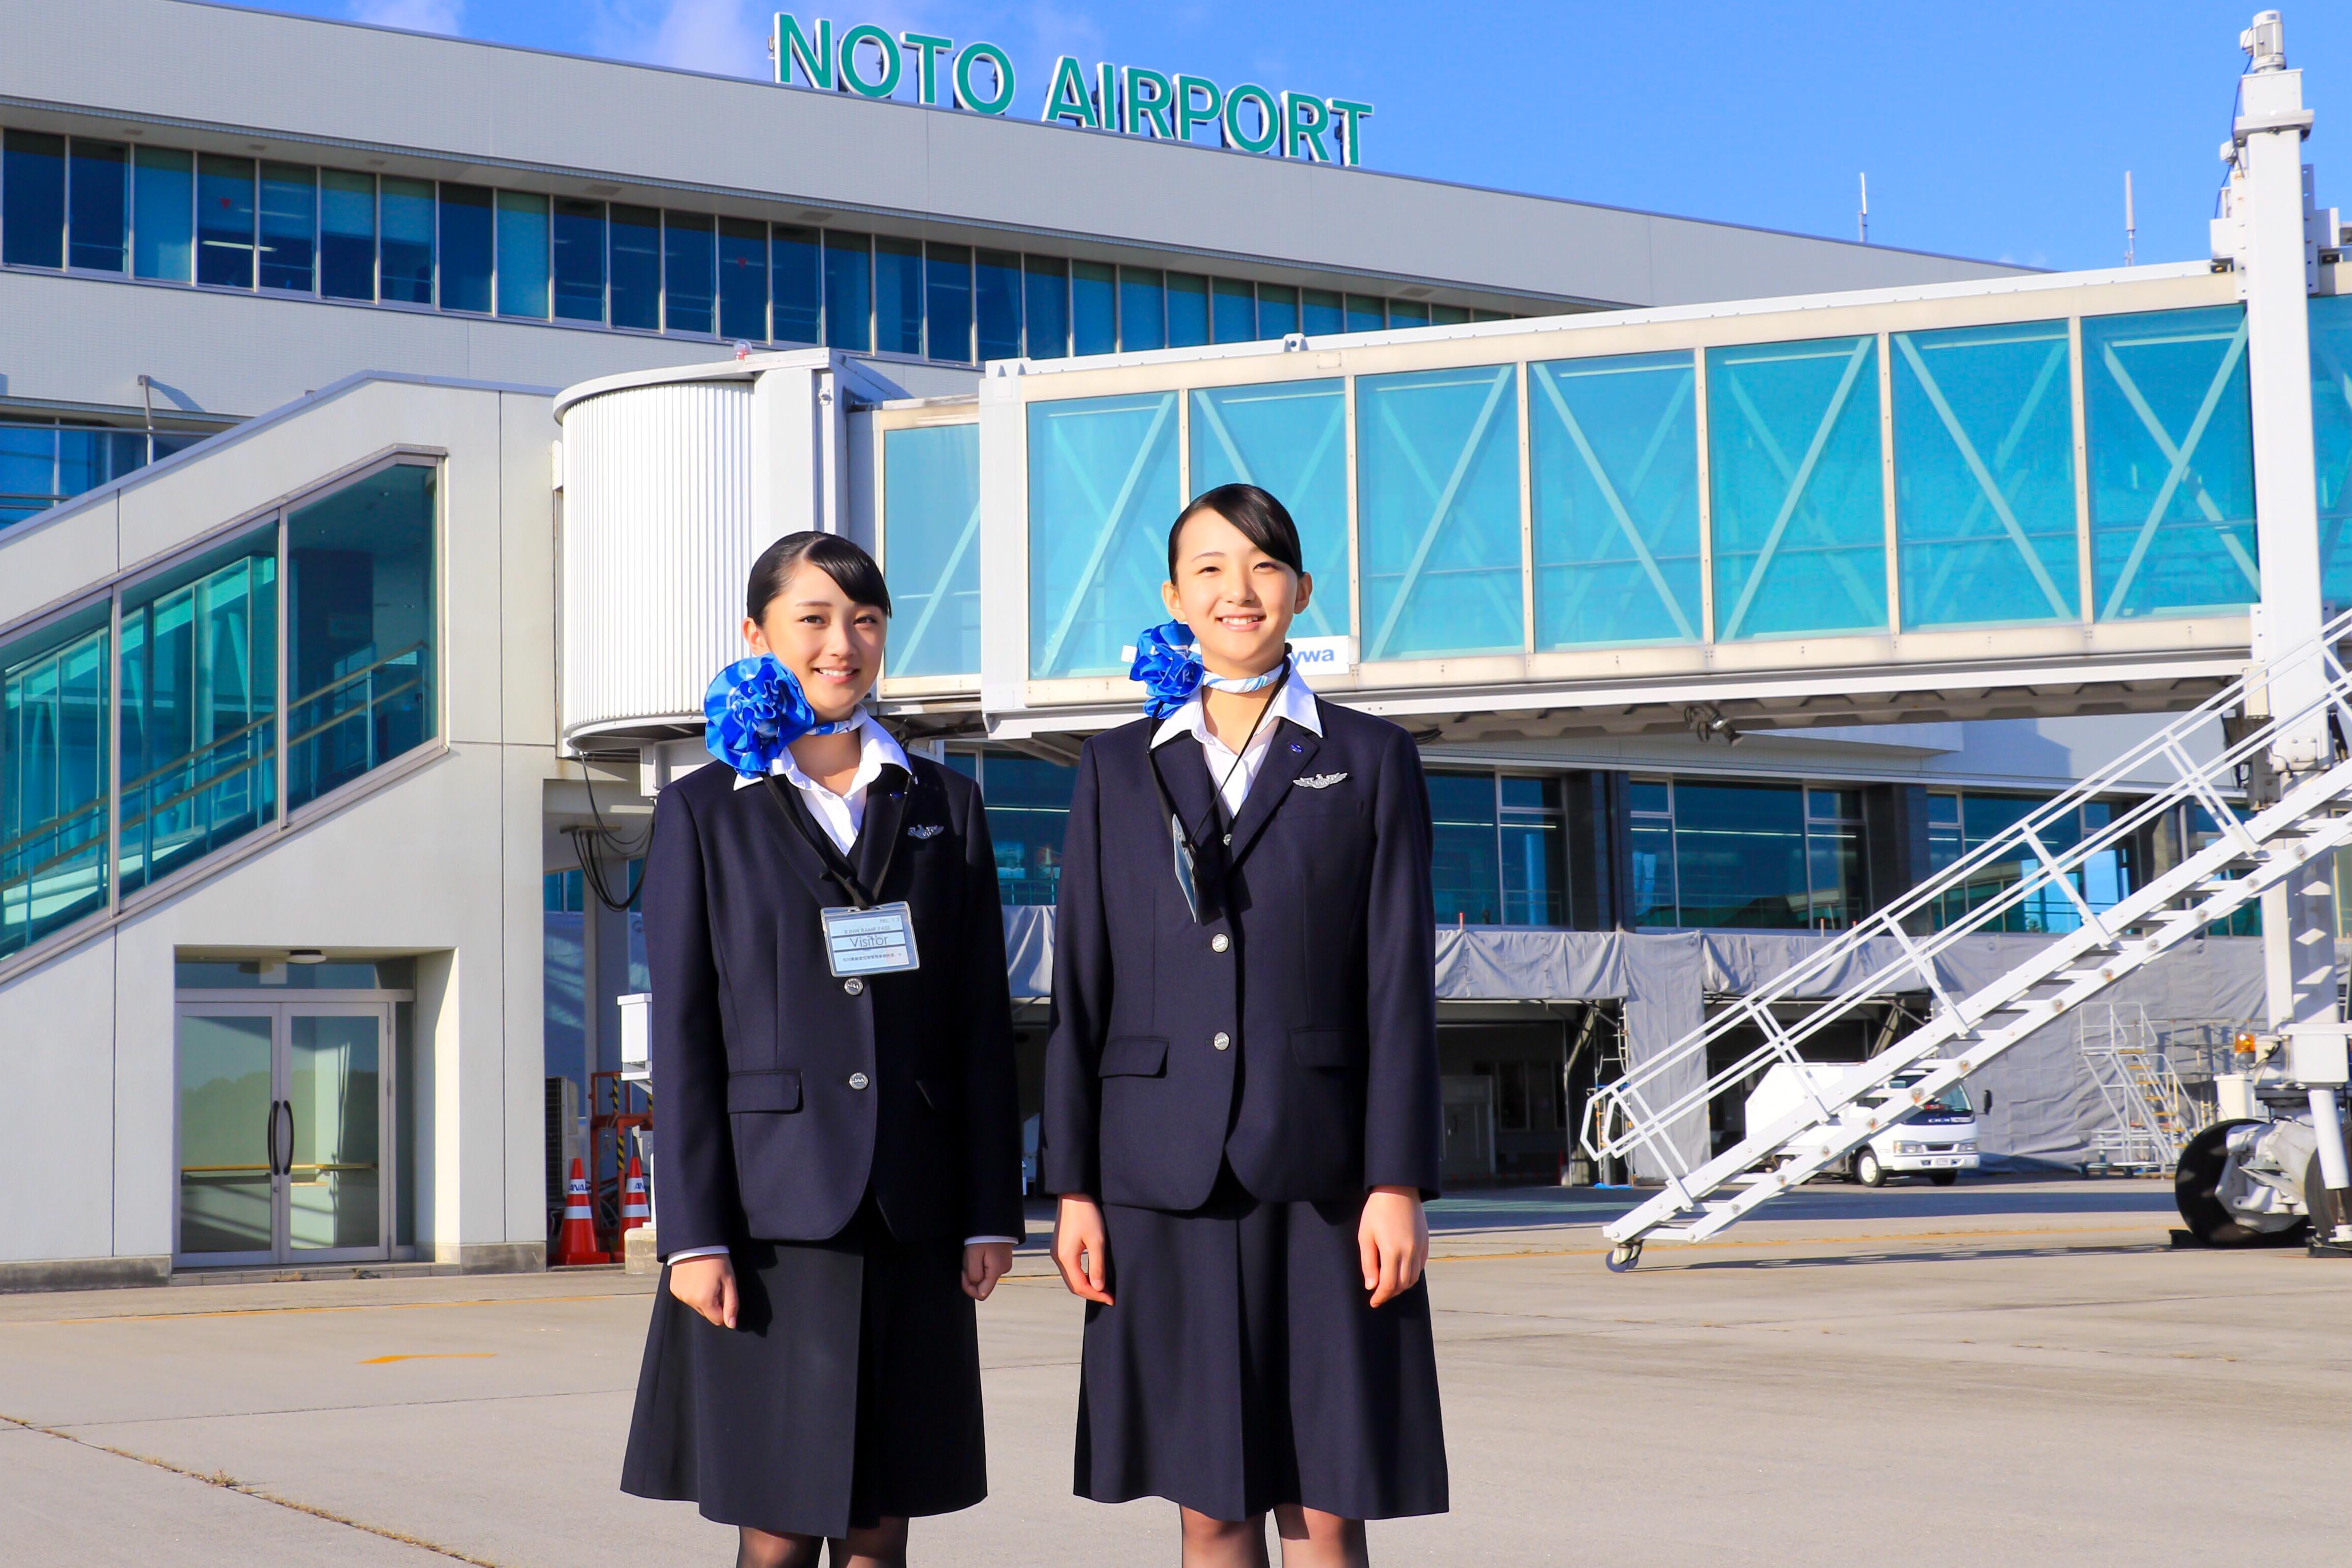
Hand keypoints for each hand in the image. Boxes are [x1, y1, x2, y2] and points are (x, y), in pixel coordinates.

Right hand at [669, 1253, 737, 1328]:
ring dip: (702, 1297)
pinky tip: (695, 1277)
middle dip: (713, 1302)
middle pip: (707, 1312)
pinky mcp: (673, 1289)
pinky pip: (687, 1297)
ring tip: (705, 1278)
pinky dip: (692, 1291)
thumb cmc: (716, 1260)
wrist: (696, 1242)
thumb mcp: (729, 1281)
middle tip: (716, 1282)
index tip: (725, 1292)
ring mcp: (679, 1295)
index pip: (717, 1320)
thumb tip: (731, 1324)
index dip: (724, 1308)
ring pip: (697, 1305)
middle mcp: (689, 1301)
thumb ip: (731, 1304)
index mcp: (703, 1301)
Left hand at [962, 1241, 1013, 1300]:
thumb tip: (975, 1285)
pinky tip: (979, 1250)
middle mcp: (1003, 1270)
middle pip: (982, 1283)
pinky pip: (988, 1266)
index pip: (982, 1294)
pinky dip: (980, 1261)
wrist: (994, 1218)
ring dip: (975, 1266)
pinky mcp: (1002, 1258)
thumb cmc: (982, 1235)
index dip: (968, 1288)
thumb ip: (973, 1273)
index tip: (963, 1274)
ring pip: (984, 1274)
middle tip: (968, 1258)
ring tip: (974, 1251)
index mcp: (996, 1271)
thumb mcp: (973, 1254)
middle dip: (971, 1273)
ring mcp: (1004, 1264)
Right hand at [1052, 1195, 1113, 1304]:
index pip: (1080, 1286)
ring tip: (1103, 1288)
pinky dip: (1081, 1277)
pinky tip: (1093, 1275)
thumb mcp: (1097, 1241)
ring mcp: (1057, 1253)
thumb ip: (1097, 1266)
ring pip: (1071, 1278)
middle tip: (1109, 1296)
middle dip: (1092, 1293)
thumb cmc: (1086, 1215)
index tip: (1111, 1299)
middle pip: (1073, 1285)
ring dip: (1086, 1286)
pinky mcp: (1059, 1248)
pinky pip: (1069, 1269)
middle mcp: (1058, 1258)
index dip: (1097, 1295)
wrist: (1074, 1195)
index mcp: (1066, 1258)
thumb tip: (1099, 1288)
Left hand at [1359, 1186, 1428, 1308]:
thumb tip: (1371, 1285)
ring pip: (1414, 1277)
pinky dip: (1411, 1274)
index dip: (1381, 1296)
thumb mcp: (1365, 1236)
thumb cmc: (1377, 1211)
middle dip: (1391, 1293)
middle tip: (1379, 1295)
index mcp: (1392, 1251)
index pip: (1389, 1285)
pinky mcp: (1425, 1242)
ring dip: (1402, 1286)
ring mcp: (1420, 1247)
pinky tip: (1401, 1271)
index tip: (1373, 1301)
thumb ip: (1368, 1263)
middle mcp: (1410, 1252)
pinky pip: (1420, 1265)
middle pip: (1403, 1285)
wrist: (1398, 1188)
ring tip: (1390, 1285)